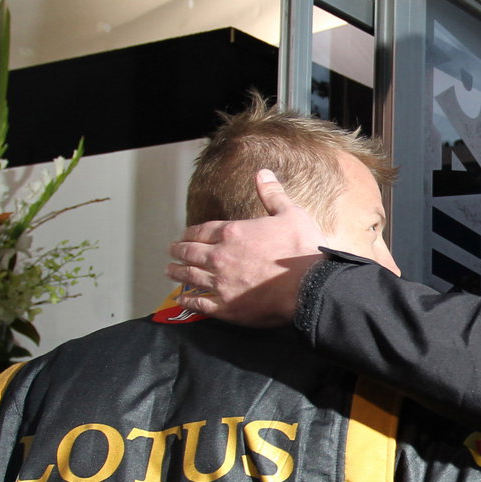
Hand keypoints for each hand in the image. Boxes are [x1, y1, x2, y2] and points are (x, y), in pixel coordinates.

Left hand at [165, 170, 325, 327]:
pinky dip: (188, 301)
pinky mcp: (226, 307)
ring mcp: (221, 284)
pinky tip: (181, 299)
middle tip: (171, 251)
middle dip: (179, 251)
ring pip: (190, 277)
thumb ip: (272, 194)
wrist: (310, 286)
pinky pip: (200, 304)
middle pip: (191, 253)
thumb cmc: (301, 250)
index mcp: (233, 233)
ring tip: (170, 272)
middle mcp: (220, 257)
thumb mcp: (290, 214)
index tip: (183, 235)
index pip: (202, 231)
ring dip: (177, 273)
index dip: (190, 233)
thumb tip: (263, 173)